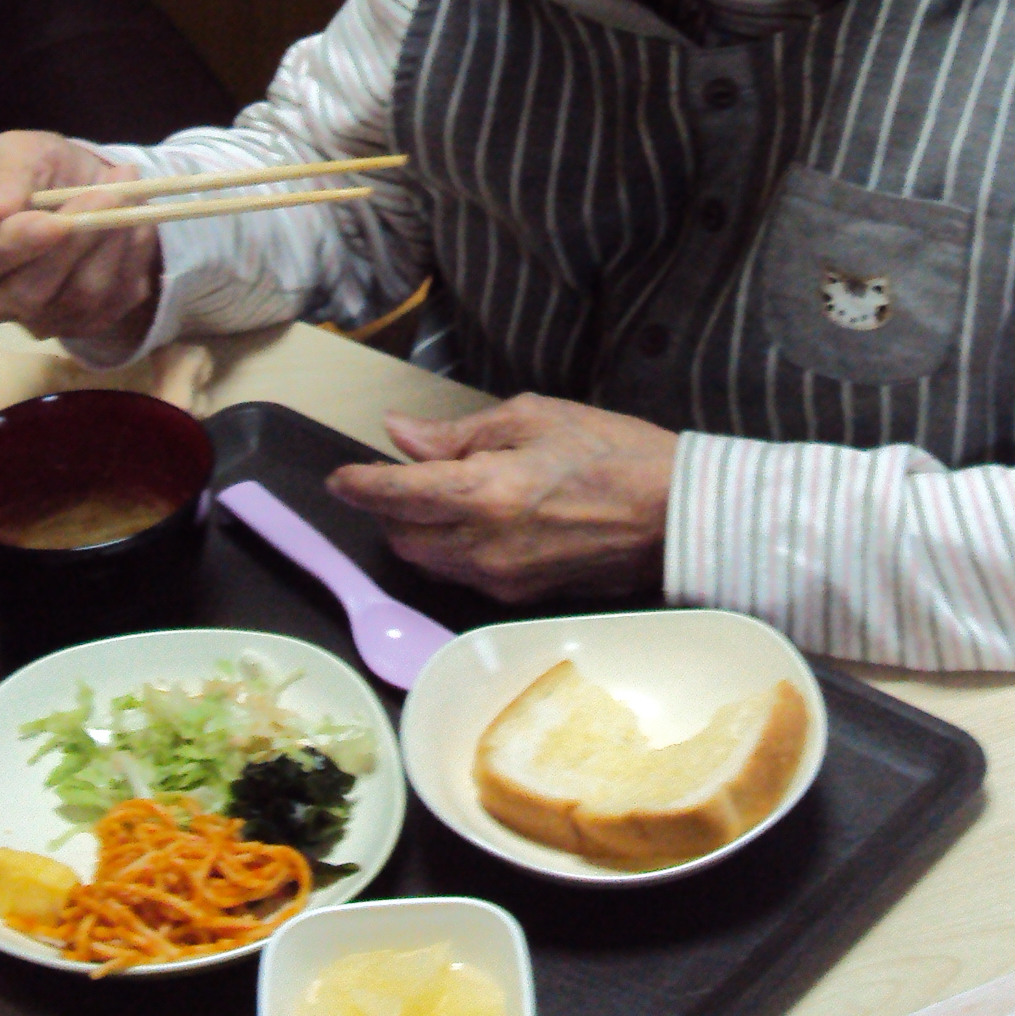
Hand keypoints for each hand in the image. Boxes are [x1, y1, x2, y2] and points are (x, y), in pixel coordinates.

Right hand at [0, 130, 161, 345]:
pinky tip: (133, 223)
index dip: (16, 245)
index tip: (52, 220)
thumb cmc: (38, 171)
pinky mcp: (85, 325)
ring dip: (111, 241)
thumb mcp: (16, 154)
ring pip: (80, 296)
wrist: (88, 188)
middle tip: (108, 192)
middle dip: (76, 239)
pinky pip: (116, 297)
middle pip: (30, 291)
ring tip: (124, 194)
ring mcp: (38, 321)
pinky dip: (132, 255)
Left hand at [325, 394, 674, 602]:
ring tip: (443, 494)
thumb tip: (401, 435)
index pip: (394, 495)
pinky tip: (477, 520)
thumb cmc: (612, 452)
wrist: (675, 514)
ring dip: (417, 531)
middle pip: (401, 537)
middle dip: (389, 508)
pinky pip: (461, 575)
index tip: (339, 477)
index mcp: (484, 494)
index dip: (358, 485)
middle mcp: (482, 547)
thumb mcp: (534, 418)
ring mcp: (500, 580)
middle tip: (404, 474)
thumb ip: (459, 433)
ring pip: (427, 562)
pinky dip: (451, 548)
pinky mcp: (519, 597)